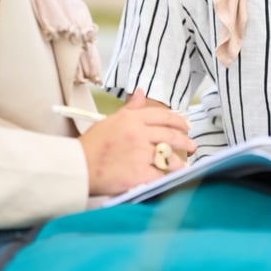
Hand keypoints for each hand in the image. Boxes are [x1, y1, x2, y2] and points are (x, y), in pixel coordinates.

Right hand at [78, 89, 195, 195]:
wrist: (78, 167)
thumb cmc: (92, 145)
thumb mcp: (110, 120)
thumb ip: (130, 109)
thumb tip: (141, 93)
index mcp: (132, 119)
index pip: (162, 116)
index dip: (178, 121)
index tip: (186, 126)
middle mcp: (139, 134)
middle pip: (170, 135)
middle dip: (185, 141)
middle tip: (191, 146)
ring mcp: (140, 154)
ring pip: (169, 156)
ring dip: (179, 161)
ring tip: (182, 164)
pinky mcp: (139, 174)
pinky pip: (160, 175)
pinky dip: (167, 177)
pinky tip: (172, 178)